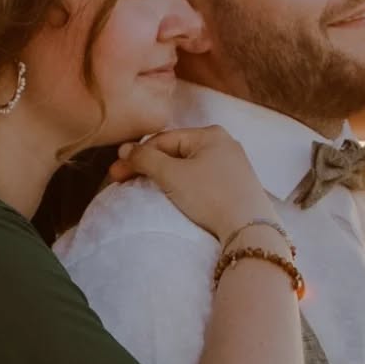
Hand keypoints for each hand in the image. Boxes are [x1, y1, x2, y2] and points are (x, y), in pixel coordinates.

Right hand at [107, 127, 274, 241]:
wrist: (249, 229)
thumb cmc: (210, 196)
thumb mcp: (171, 175)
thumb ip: (145, 159)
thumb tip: (124, 149)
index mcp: (210, 133)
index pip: (163, 139)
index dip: (136, 156)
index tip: (115, 173)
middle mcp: (224, 143)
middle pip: (175, 151)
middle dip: (148, 166)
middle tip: (122, 181)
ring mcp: (233, 164)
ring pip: (188, 166)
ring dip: (164, 176)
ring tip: (145, 188)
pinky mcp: (237, 185)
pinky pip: (202, 179)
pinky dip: (183, 185)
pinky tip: (174, 195)